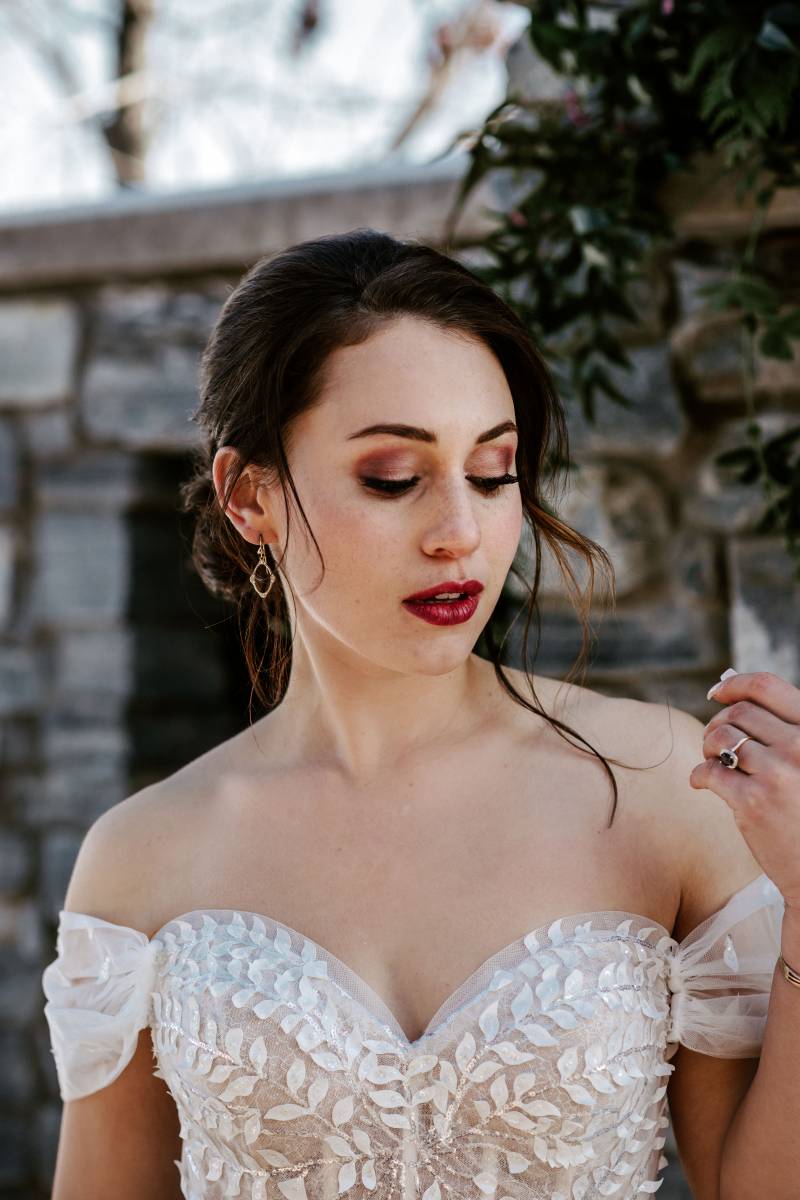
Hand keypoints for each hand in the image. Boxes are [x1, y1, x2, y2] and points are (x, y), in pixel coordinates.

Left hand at [690, 670, 799, 910]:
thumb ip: (782, 729)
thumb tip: (730, 687)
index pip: (768, 687)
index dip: (735, 684)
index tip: (717, 692)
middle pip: (739, 713)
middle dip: (718, 722)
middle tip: (714, 740)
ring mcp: (777, 774)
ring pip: (720, 739)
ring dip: (708, 746)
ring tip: (712, 761)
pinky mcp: (753, 802)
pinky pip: (709, 772)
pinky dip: (699, 775)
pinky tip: (703, 783)